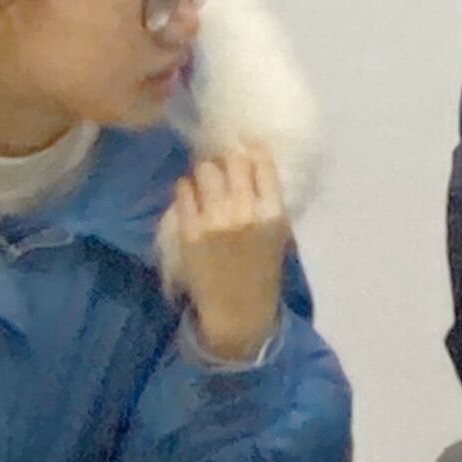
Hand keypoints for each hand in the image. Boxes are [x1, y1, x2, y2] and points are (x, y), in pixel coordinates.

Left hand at [169, 148, 291, 364]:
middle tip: (221, 166)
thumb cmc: (262, 272)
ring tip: (204, 182)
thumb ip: (267, 200)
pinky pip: (183, 191)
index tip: (243, 149)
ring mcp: (215, 221)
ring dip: (204, 172)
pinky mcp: (189, 231)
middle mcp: (245, 212)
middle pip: (232, 160)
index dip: (250, 150)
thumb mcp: (278, 235)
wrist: (238, 313)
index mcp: (273, 213)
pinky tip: (190, 196)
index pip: (261, 162)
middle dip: (225, 159)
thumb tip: (250, 161)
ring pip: (205, 170)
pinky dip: (186, 188)